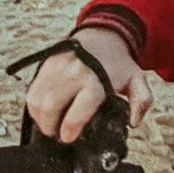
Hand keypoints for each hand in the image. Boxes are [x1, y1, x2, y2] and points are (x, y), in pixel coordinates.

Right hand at [25, 30, 153, 142]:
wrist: (104, 35)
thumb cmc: (119, 63)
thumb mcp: (137, 81)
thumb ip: (141, 102)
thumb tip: (133, 122)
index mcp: (96, 81)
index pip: (77, 112)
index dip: (69, 130)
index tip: (69, 138)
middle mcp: (74, 73)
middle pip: (50, 107)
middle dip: (50, 127)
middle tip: (56, 135)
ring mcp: (57, 67)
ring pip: (37, 99)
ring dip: (39, 118)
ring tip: (48, 125)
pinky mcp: (46, 64)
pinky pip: (32, 89)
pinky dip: (33, 104)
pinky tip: (42, 111)